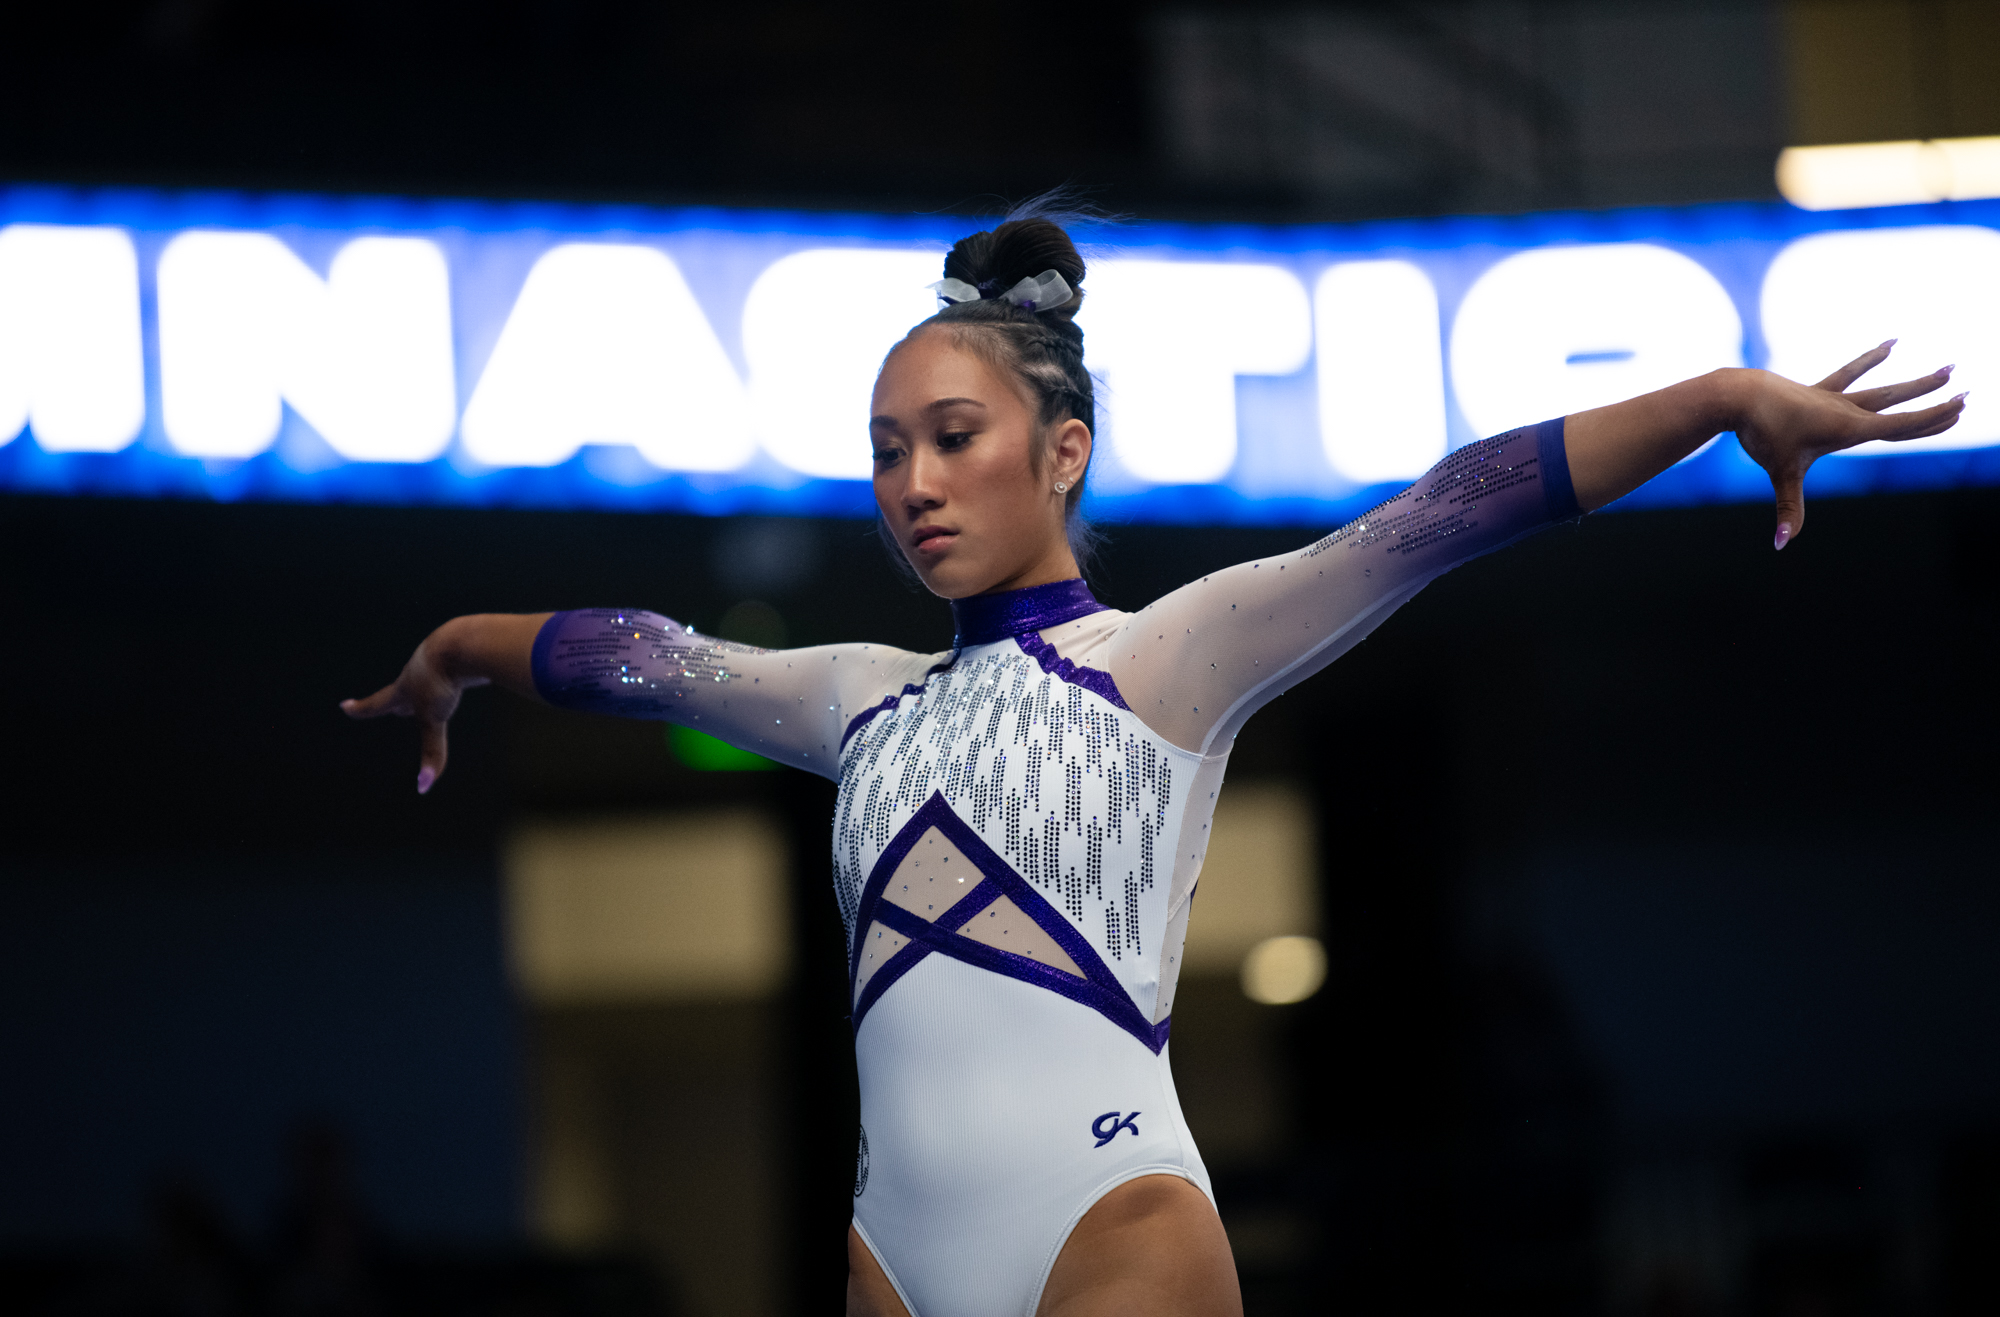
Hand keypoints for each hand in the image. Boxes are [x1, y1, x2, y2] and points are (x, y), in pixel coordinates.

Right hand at [340, 625, 488, 793]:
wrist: (466, 642)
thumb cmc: (442, 679)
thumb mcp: (435, 719)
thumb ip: (432, 752)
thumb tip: (423, 786)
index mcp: (404, 687)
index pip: (378, 703)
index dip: (362, 709)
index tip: (345, 706)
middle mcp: (417, 673)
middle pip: (405, 693)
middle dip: (401, 704)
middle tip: (397, 710)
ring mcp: (438, 663)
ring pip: (431, 680)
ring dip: (432, 688)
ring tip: (438, 691)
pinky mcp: (459, 658)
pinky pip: (456, 672)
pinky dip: (457, 678)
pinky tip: (465, 677)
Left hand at [1733, 341, 1964, 548]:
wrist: (1738, 396)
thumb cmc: (1762, 433)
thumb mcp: (1780, 473)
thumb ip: (1788, 509)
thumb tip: (1782, 544)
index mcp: (1848, 429)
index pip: (1900, 425)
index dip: (1931, 419)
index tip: (1961, 407)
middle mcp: (1847, 411)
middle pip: (1899, 407)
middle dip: (1933, 403)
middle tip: (1968, 394)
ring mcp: (1833, 398)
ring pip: (1883, 389)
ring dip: (1915, 382)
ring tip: (1946, 368)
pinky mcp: (1817, 390)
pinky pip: (1850, 373)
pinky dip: (1872, 359)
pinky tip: (1893, 342)